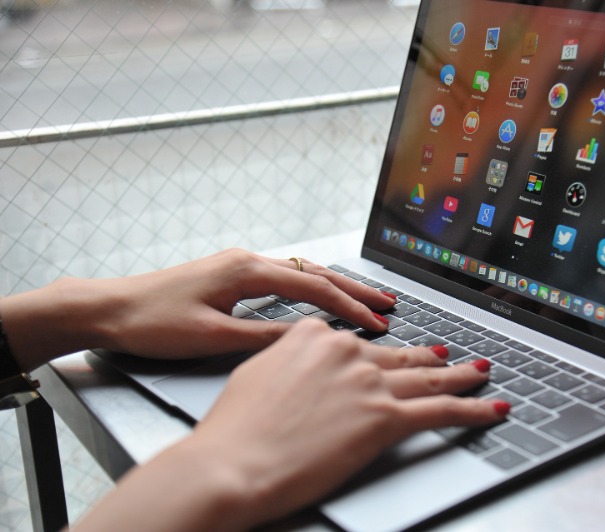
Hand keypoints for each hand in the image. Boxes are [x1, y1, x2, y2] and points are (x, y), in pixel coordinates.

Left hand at [0, 248, 396, 368]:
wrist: (110, 308)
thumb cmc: (153, 321)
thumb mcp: (213, 337)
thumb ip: (263, 337)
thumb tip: (306, 339)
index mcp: (247, 269)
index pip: (313, 286)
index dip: (349, 306)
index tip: (378, 322)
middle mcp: (247, 260)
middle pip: (314, 272)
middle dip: (354, 288)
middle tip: (389, 301)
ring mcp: (239, 265)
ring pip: (300, 273)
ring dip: (335, 286)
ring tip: (365, 298)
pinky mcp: (230, 275)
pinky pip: (284, 278)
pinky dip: (311, 288)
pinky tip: (319, 298)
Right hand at [72, 320, 508, 531]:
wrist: (233, 462)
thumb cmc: (236, 426)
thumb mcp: (257, 368)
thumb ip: (291, 354)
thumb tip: (304, 353)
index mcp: (316, 336)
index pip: (358, 340)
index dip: (379, 352)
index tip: (395, 353)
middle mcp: (348, 352)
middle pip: (399, 357)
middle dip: (429, 361)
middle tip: (450, 358)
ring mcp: (369, 383)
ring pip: (427, 379)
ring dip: (460, 377)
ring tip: (480, 372)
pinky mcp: (384, 418)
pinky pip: (440, 411)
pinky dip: (472, 409)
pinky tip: (491, 407)